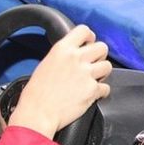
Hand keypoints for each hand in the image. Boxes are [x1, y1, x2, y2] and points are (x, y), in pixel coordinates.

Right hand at [8, 24, 111, 139]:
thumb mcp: (45, 64)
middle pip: (102, 47)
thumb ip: (63, 56)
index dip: (89, 37)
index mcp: (62, 49)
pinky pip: (106, 87)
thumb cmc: (36, 94)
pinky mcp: (92, 90)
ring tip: (93, 79)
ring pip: (107, 66)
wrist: (37, 114)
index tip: (89, 43)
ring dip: (102, 73)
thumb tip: (74, 55)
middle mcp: (76, 58)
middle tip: (93, 64)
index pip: (84, 30)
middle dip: (99, 56)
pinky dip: (101, 92)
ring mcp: (86, 74)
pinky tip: (92, 94)